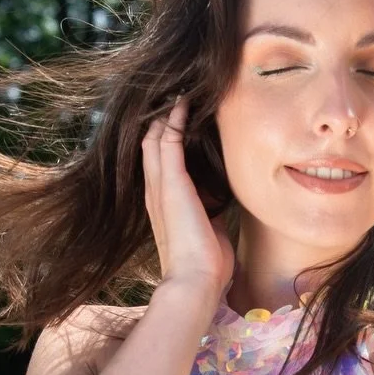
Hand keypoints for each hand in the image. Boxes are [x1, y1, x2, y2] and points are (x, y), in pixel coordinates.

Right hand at [142, 97, 235, 303]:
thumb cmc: (206, 265)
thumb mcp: (209, 232)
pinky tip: (182, 102)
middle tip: (176, 98)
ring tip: (178, 93)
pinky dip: (174, 120)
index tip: (181, 121)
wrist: (196, 281)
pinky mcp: (171, 183)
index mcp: (164, 206)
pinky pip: (168, 141)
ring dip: (167, 116)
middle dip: (163, 122)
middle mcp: (156, 193)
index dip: (167, 141)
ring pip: (156, 139)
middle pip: (152, 146)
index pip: (160, 165)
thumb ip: (211, 215)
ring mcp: (160, 187)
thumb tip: (221, 209)